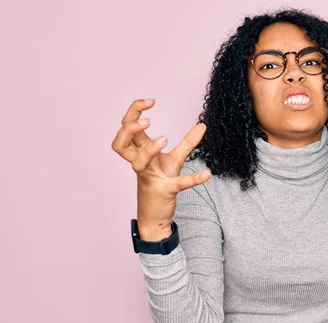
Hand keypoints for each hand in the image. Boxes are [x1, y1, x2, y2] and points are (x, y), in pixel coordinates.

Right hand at [111, 99, 211, 236]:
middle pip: (121, 142)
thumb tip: (202, 125)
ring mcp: (150, 178)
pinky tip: (207, 174)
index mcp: (140, 152)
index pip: (127, 127)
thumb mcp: (175, 160)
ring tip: (163, 139)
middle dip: (130, 127)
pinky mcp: (165, 191)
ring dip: (148, 149)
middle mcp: (140, 163)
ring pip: (137, 162)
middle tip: (147, 121)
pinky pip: (178, 184)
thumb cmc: (161, 182)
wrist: (156, 215)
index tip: (151, 101)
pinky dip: (193, 179)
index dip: (134, 111)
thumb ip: (187, 142)